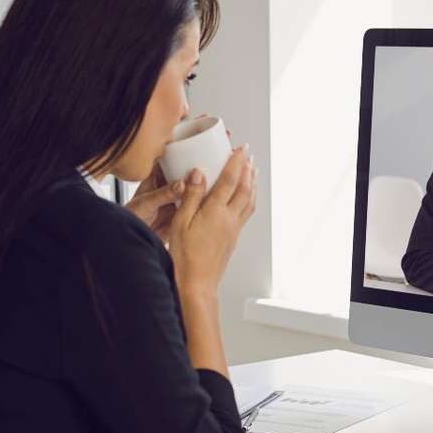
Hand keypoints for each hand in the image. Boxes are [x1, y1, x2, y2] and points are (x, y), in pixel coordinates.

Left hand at [127, 115, 235, 240]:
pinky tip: (226, 184)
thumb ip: (163, 193)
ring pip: (200, 176)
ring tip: (230, 156)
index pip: (174, 146)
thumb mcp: (146, 203)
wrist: (134, 238)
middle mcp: (171, 179)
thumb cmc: (132, 217)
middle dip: (208, 146)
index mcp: (158, 171)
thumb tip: (182, 184)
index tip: (202, 120)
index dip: (188, 132)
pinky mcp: (186, 206)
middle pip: (192, 158)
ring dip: (214, 166)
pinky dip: (214, 189)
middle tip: (224, 137)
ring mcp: (180, 192)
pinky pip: (202, 195)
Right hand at [167, 145, 256, 298]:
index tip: (240, 149)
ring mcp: (234, 229)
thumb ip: (191, 196)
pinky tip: (246, 198)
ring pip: (249, 200)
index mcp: (215, 212)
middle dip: (247, 169)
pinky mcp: (234, 237)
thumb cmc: (185, 257)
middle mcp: (229, 219)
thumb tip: (199, 173)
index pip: (229, 180)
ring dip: (252, 183)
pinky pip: (247, 212)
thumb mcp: (180, 223)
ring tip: (252, 171)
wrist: (198, 284)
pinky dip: (249, 198)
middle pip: (244, 188)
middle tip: (248, 155)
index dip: (236, 162)